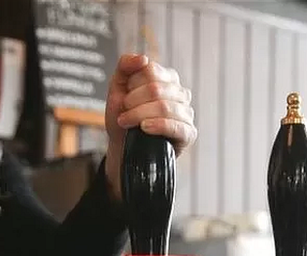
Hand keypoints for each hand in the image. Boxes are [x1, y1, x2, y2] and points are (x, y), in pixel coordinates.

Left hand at [104, 53, 196, 198]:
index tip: (124, 97)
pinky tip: (144, 128)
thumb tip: (142, 58)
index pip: (151, 71)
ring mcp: (186, 113)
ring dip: (139, 115)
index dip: (132, 84)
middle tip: (123, 113)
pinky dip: (157, 125)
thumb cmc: (123, 116)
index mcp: (167, 78)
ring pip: (164, 107)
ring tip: (126, 122)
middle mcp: (180, 93)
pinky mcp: (188, 133)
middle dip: (133, 102)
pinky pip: (175, 126)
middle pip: (156, 89)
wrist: (123, 146)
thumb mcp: (117, 88)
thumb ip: (125, 66)